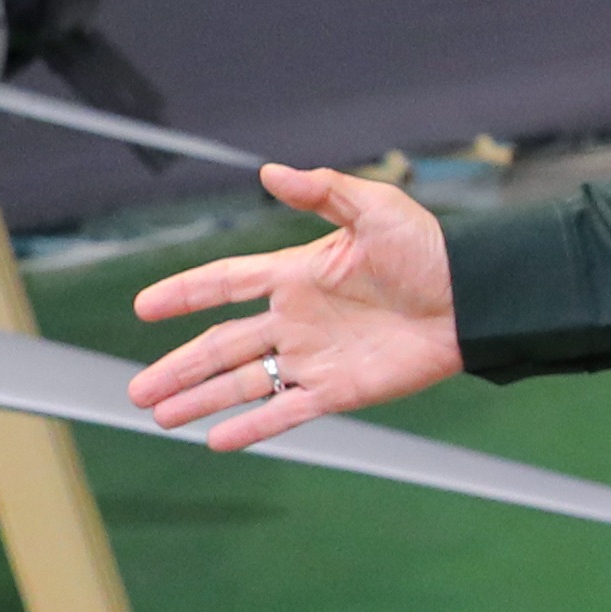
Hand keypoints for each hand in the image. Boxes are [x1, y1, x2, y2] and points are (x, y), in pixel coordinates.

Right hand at [126, 164, 469, 447]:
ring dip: (201, 400)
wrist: (474, 300)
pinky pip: (286, 411)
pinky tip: (217, 440)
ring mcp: (314, 357)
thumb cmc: (429, 251)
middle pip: (222, 346)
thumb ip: (322, 191)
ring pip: (243, 383)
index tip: (143, 307)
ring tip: (160, 416)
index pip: (225, 284)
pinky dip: (252, 428)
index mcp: (296, 274)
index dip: (184, 293)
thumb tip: (269, 171)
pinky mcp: (339, 390)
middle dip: (178, 368)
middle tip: (136, 391)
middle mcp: (296, 319)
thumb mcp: (375, 209)